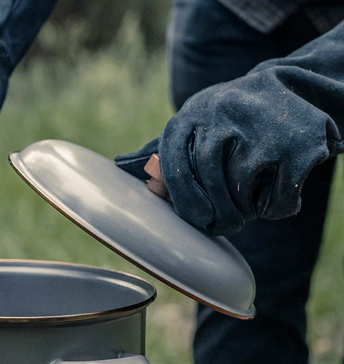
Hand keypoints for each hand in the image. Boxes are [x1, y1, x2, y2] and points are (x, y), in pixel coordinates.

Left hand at [117, 63, 341, 234]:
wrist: (288, 86)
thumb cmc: (225, 120)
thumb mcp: (191, 126)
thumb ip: (161, 151)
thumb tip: (120, 166)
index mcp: (186, 119)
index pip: (174, 170)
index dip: (186, 203)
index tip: (200, 220)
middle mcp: (218, 116)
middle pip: (210, 183)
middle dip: (219, 213)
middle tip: (228, 225)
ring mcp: (258, 127)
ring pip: (241, 190)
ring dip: (247, 210)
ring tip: (249, 207)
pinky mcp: (295, 143)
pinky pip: (278, 194)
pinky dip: (276, 207)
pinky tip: (276, 197)